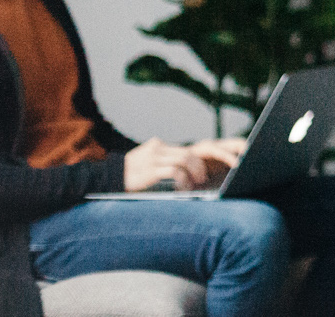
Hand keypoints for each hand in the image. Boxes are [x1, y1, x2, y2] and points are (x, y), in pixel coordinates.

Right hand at [123, 136, 246, 191]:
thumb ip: (169, 165)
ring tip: (198, 184)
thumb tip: (194, 173)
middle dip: (211, 161)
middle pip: (193, 151)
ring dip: (196, 173)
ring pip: (186, 159)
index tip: (230, 159)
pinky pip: (174, 170)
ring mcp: (154, 157)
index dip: (212, 154)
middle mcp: (160, 148)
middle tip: (224, 171)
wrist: (103, 180)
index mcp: (162, 146)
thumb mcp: (152, 168)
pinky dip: (182, 180)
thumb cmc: (132, 179)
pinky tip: (183, 189)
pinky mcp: (149, 168)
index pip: (192, 148)